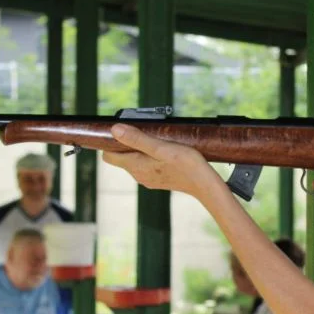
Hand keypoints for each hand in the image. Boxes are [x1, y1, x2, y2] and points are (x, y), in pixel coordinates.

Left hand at [103, 124, 219, 197]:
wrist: (204, 183)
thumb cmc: (186, 165)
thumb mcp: (161, 147)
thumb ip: (137, 139)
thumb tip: (114, 130)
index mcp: (135, 166)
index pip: (108, 156)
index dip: (109, 143)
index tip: (119, 131)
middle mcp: (138, 175)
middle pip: (121, 158)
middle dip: (126, 143)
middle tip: (141, 130)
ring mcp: (148, 178)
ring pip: (134, 161)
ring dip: (139, 149)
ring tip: (155, 139)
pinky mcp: (158, 179)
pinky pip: (145, 165)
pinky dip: (149, 156)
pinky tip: (163, 150)